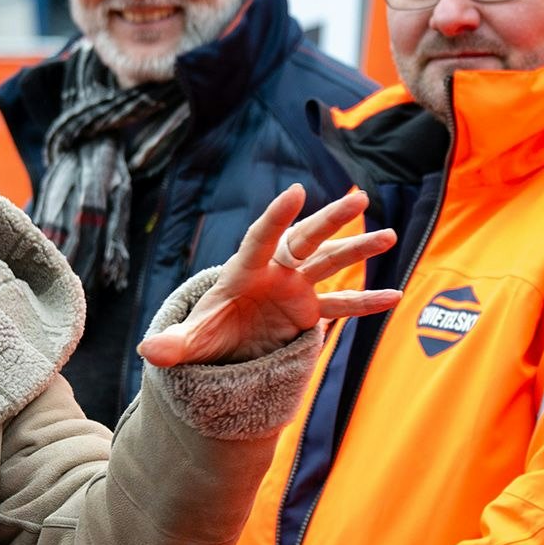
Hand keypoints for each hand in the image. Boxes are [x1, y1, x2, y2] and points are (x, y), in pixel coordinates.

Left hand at [139, 185, 402, 367]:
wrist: (221, 347)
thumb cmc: (204, 335)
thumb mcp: (190, 343)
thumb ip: (173, 345)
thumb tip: (149, 352)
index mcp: (244, 272)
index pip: (261, 239)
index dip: (277, 216)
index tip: (296, 191)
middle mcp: (274, 273)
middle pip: (305, 239)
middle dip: (331, 220)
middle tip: (359, 199)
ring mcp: (295, 289)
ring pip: (330, 263)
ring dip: (358, 249)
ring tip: (390, 235)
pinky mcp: (308, 312)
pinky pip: (341, 306)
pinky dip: (365, 301)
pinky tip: (394, 296)